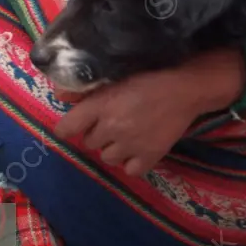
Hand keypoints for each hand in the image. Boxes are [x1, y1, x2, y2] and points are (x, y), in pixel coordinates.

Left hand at [53, 47, 245, 177]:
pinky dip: (131, 162)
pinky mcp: (150, 156)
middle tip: (110, 121)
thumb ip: (86, 88)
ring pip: (107, 157)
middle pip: (89, 142)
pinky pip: (129, 170)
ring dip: (112, 148)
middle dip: (96, 133)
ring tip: (125, 134)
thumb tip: (60, 96)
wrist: (186, 87)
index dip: (67, 128)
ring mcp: (130, 145)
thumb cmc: (150, 75)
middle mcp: (111, 128)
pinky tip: (137, 149)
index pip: (67, 128)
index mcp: (100, 105)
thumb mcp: (115, 75)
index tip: (71, 127)